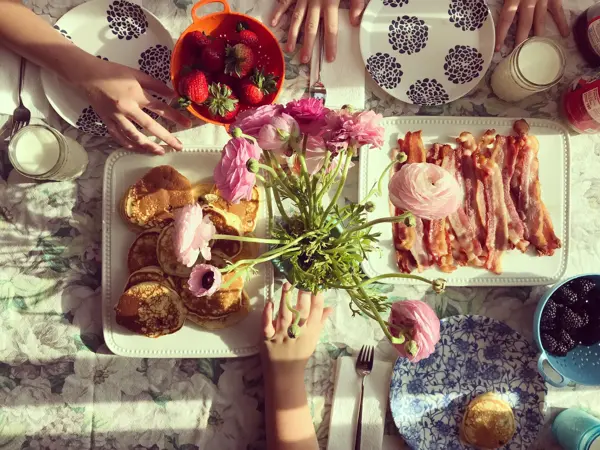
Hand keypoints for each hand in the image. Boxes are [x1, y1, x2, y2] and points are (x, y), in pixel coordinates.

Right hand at [71, 57, 191, 153]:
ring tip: (160, 152)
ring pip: (134, 136)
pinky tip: (138, 149)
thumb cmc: (112, 72)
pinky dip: (129, 144)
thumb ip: (155, 85)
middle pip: (150, 127)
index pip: (161, 108)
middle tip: (178, 147)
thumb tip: (172, 95)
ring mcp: (116, 117)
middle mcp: (127, 108)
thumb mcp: (136, 74)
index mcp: (136, 94)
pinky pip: (119, 137)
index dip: (175, 117)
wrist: (85, 74)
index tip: (187, 124)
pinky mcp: (106, 121)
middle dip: (166, 138)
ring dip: (148, 146)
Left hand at [261, 283, 332, 374]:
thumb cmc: (299, 354)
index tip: (316, 281)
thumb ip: (320, 321)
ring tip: (287, 284)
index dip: (317, 295)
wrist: (285, 375)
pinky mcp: (267, 338)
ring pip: (285, 314)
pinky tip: (270, 303)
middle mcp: (297, 331)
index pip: (316, 310)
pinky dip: (267, 315)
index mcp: (310, 330)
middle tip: (302, 278)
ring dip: (286, 299)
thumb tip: (330, 307)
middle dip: (303, 294)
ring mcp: (282, 335)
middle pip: (302, 310)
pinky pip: (267, 326)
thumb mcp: (313, 338)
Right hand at [271, 0, 366, 62]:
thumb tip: (355, 21)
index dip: (330, 44)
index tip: (329, 58)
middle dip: (308, 45)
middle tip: (304, 60)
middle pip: (311, 28)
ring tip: (289, 49)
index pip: (331, 29)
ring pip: (296, 19)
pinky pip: (285, 2)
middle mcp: (315, 2)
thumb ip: (356, 3)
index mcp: (330, 3)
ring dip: (292, 35)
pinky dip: (279, 12)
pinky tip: (274, 23)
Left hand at [495, 0, 568, 51]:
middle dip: (520, 40)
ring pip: (540, 20)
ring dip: (537, 35)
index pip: (506, 19)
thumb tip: (481, 2)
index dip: (501, 34)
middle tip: (517, 54)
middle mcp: (529, 0)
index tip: (498, 47)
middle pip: (524, 24)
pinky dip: (561, 22)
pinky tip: (564, 34)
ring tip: (534, 49)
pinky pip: (558, 10)